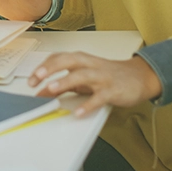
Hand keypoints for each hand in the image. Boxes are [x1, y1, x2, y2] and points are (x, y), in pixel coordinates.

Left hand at [26, 51, 161, 115]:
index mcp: (82, 60)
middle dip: (51, 68)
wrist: (139, 77)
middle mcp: (90, 65)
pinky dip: (88, 105)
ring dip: (65, 81)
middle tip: (36, 78)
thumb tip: (42, 91)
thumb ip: (64, 84)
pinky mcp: (113, 90)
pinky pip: (99, 97)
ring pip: (82, 76)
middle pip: (68, 61)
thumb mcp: (84, 77)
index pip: (59, 58)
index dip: (44, 66)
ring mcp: (102, 77)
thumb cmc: (108, 75)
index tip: (31, 79)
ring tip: (51, 89)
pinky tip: (78, 112)